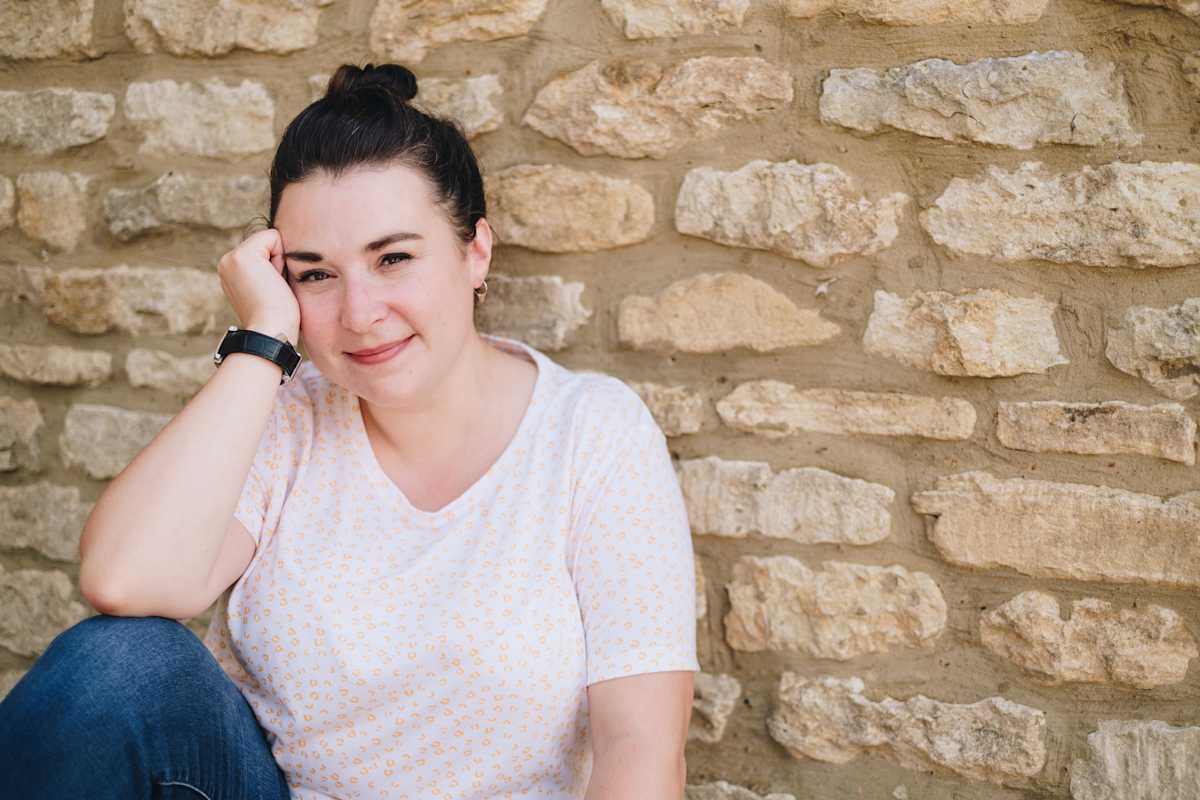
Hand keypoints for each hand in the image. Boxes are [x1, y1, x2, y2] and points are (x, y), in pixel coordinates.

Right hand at [217, 228, 300, 342]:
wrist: (270, 332)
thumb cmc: (278, 318)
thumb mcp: (268, 290)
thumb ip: (266, 271)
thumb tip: (280, 257)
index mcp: (231, 271)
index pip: (264, 250)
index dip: (276, 267)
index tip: (271, 291)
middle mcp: (227, 263)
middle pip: (267, 243)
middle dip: (277, 262)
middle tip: (272, 290)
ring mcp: (231, 258)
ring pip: (270, 239)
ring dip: (279, 262)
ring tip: (272, 287)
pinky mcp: (243, 256)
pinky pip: (273, 236)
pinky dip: (280, 256)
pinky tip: (273, 279)